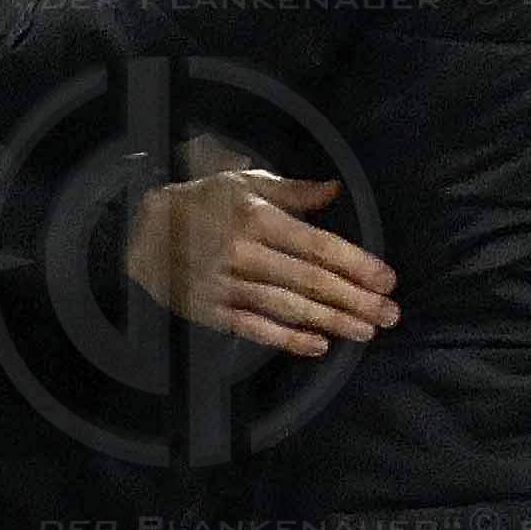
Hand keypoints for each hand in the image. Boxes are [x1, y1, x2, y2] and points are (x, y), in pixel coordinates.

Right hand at [125, 169, 398, 357]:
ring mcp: (225, 285)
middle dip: (355, 300)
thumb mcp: (243, 183)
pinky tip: (317, 346)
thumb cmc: (200, 203)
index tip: (387, 279)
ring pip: (288, 307)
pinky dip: (286, 339)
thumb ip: (291, 190)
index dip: (356, 264)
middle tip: (389, 314)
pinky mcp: (210, 310)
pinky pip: (253, 328)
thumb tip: (334, 190)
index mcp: (257, 218)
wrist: (141, 231)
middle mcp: (243, 253)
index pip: (317, 246)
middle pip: (310, 281)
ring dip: (331, 321)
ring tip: (365, 331)